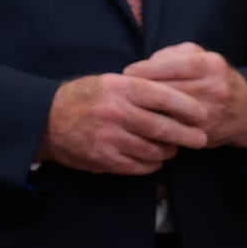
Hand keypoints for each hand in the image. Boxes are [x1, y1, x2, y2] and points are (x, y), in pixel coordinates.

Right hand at [37, 73, 208, 175]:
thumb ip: (138, 87)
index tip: (202, 113)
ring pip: (154, 150)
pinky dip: (152, 164)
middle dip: (187, 135)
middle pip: (164, 127)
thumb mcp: (108, 82)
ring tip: (174, 148)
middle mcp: (117, 112)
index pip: (164, 97)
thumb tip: (175, 97)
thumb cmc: (81, 97)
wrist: (44, 120)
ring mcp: (110, 138)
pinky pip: (139, 166)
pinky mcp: (105, 159)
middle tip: (201, 138)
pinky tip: (154, 159)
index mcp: (120, 88)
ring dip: (169, 151)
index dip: (188, 107)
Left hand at [123, 42, 246, 148]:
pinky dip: (155, 125)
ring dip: (144, 110)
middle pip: (167, 90)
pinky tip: (142, 120)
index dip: (145, 70)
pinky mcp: (203, 133)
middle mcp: (213, 88)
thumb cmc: (212, 77)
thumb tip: (141, 67)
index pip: (171, 65)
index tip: (127, 73)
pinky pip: (173, 130)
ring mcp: (209, 113)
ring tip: (128, 105)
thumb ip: (170, 55)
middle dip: (141, 91)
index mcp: (210, 65)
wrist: (245, 110)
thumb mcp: (198, 56)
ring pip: (167, 112)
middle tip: (122, 91)